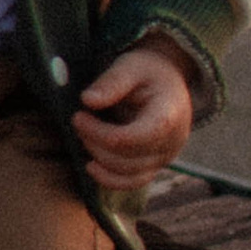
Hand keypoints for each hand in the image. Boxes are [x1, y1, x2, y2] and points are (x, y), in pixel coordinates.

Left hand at [74, 39, 197, 182]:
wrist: (167, 83)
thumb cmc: (147, 72)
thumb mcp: (131, 67)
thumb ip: (111, 82)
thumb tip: (87, 100)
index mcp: (169, 114)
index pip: (134, 137)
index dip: (99, 132)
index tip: (78, 116)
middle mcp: (172, 141)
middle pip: (127, 158)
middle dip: (95, 142)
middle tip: (78, 121)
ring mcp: (165, 157)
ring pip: (127, 174)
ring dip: (98, 158)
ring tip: (84, 136)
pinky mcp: (155, 165)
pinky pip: (133, 182)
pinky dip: (109, 179)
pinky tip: (91, 165)